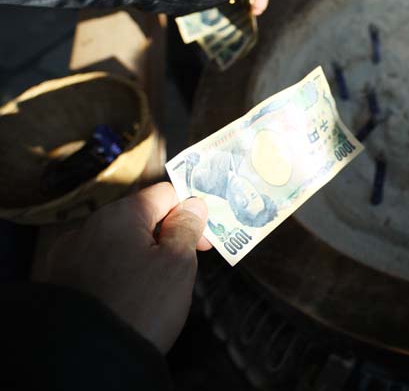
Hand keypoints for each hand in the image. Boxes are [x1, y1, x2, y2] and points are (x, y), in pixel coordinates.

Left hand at [32, 183, 211, 352]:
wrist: (87, 361)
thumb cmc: (141, 306)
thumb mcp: (177, 264)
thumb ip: (187, 227)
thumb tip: (192, 204)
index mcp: (119, 215)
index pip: (165, 193)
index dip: (190, 212)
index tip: (203, 240)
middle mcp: (88, 228)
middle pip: (138, 219)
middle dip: (164, 237)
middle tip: (183, 267)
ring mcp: (68, 256)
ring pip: (117, 244)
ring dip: (139, 257)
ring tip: (154, 289)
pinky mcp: (58, 284)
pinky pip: (97, 267)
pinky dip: (115, 275)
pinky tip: (126, 299)